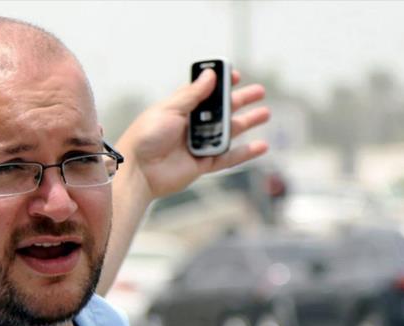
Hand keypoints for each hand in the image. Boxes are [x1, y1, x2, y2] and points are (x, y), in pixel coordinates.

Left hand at [98, 69, 269, 294]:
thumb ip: (192, 94)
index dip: (220, 84)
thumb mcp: (169, 109)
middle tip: (259, 92)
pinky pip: (228, 157)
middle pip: (221, 111)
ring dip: (247, 122)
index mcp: (180, 109)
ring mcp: (198, 146)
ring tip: (265, 113)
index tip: (236, 76)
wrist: (138, 171)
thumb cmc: (146, 137)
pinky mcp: (202, 165)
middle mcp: (191, 126)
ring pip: (228, 132)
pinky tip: (261, 146)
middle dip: (240, 100)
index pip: (204, 93)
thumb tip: (210, 76)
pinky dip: (245, 153)